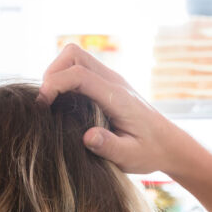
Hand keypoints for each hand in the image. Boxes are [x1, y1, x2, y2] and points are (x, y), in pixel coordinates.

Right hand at [38, 44, 179, 174]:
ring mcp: (110, 80)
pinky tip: (62, 104)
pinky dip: (65, 79)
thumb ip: (109, 147)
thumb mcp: (130, 157)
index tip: (42, 106)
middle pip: (73, 54)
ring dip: (57, 73)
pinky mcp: (107, 84)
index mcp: (117, 97)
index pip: (79, 75)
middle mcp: (113, 81)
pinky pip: (80, 68)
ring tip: (50, 102)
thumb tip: (87, 136)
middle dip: (52, 73)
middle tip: (44, 102)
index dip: (54, 84)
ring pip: (75, 57)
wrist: (169, 144)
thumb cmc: (149, 152)